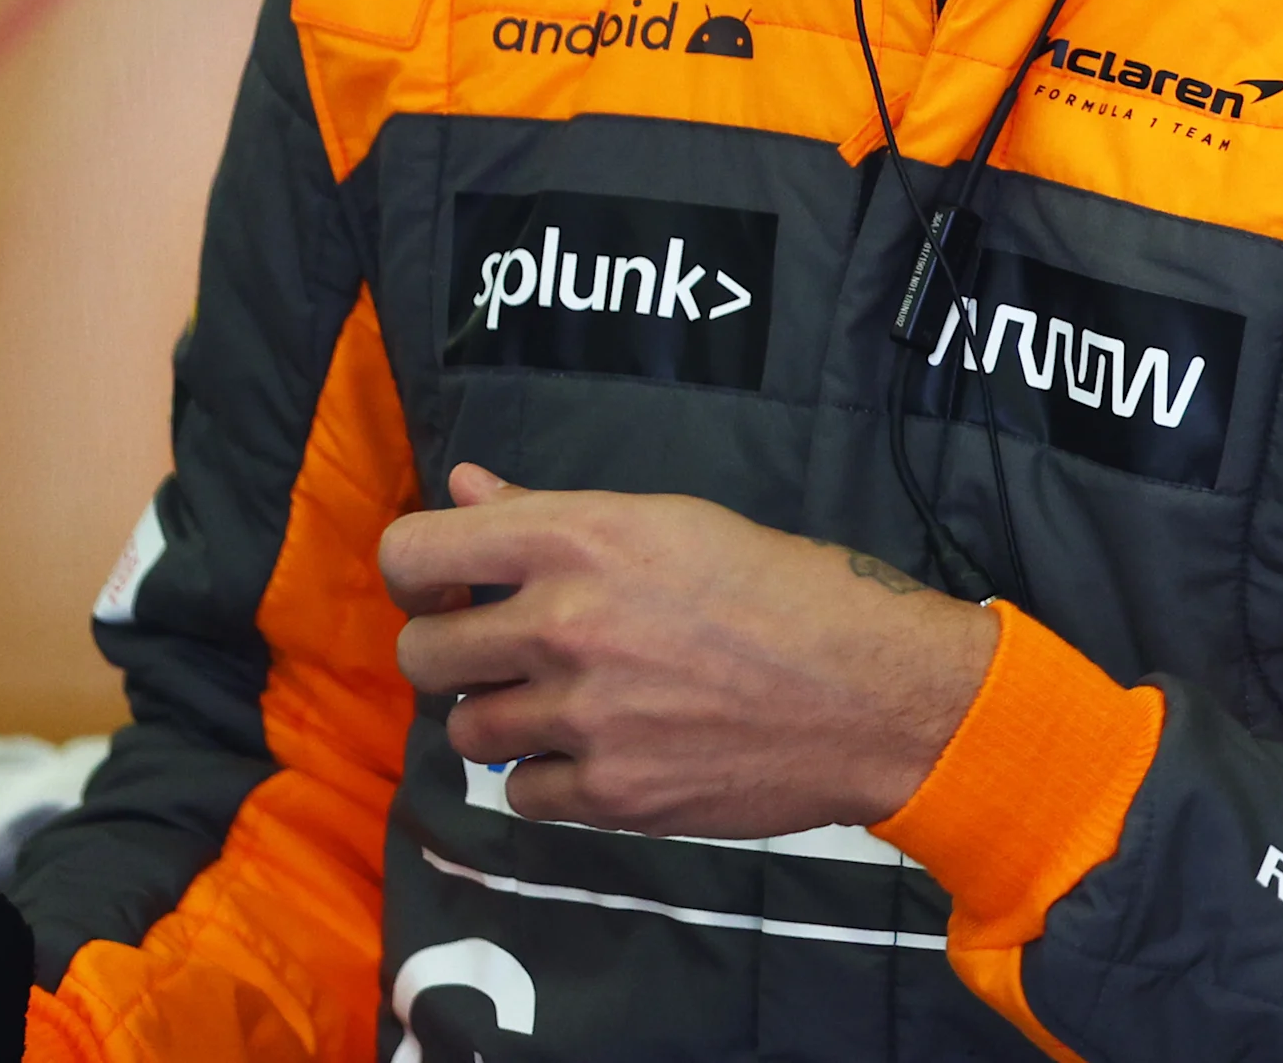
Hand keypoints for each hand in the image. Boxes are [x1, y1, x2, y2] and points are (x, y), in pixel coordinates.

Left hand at [379, 464, 995, 840]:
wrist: (868, 691)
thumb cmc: (782, 588)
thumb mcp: (668, 521)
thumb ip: (549, 513)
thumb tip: (465, 489)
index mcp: (578, 538)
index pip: (413, 552)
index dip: (414, 572)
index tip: (444, 588)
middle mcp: (565, 624)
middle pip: (420, 654)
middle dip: (449, 652)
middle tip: (502, 652)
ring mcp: (582, 715)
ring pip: (464, 728)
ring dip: (501, 716)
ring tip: (566, 702)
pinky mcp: (607, 794)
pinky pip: (520, 791)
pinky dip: (550, 776)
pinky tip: (603, 749)